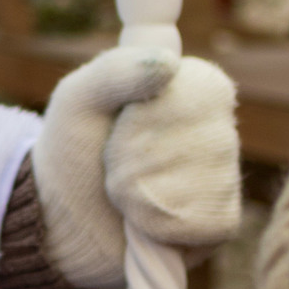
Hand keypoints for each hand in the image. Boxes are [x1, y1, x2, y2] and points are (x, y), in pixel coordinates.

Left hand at [32, 49, 240, 288]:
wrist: (62, 217)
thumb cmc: (72, 147)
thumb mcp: (78, 98)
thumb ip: (114, 71)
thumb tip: (170, 63)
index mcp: (195, 84)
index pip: (200, 91)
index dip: (147, 114)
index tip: (120, 117)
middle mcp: (220, 127)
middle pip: (197, 141)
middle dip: (136, 155)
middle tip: (113, 159)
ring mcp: (225, 175)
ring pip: (200, 184)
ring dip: (142, 192)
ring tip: (124, 190)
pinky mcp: (219, 221)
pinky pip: (207, 222)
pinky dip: (161, 225)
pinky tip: (142, 220)